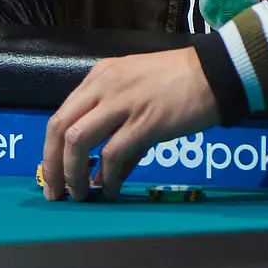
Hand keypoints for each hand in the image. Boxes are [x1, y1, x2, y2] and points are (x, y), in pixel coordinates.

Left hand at [42, 48, 219, 201]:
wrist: (217, 71)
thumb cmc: (181, 81)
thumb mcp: (138, 91)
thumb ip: (116, 126)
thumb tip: (103, 173)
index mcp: (100, 76)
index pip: (61, 114)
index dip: (49, 149)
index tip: (52, 173)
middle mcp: (104, 86)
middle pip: (60, 128)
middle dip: (52, 165)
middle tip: (55, 192)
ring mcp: (123, 103)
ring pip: (77, 142)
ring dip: (73, 174)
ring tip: (79, 195)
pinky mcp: (145, 122)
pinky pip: (114, 155)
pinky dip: (107, 178)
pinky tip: (111, 191)